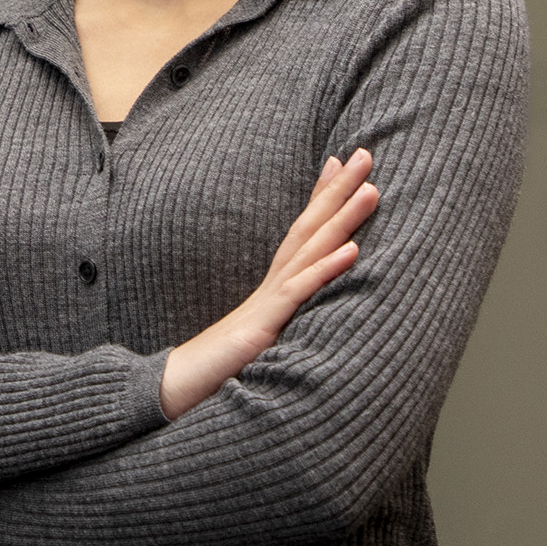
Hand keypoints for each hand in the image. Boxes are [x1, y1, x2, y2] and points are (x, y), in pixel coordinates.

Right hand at [158, 149, 377, 419]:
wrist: (176, 393)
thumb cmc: (217, 371)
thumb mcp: (259, 340)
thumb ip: (280, 320)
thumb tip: (296, 309)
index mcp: (272, 290)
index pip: (301, 234)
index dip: (321, 197)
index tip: (340, 162)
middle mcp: (271, 287)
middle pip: (308, 229)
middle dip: (338, 190)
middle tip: (365, 153)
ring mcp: (268, 304)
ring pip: (308, 252)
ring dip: (341, 218)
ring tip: (370, 188)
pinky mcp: (264, 328)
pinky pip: (299, 294)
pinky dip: (325, 269)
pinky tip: (351, 250)